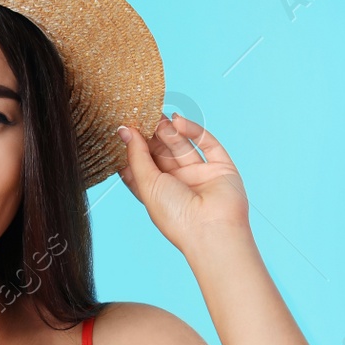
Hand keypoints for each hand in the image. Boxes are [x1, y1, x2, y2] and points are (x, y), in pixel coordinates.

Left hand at [117, 114, 250, 251]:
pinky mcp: (221, 167)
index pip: (142, 166)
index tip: (123, 129)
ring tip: (157, 115)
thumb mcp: (147, 184)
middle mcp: (179, 183)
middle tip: (141, 114)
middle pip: (162, 153)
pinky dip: (193, 131)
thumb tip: (124, 131)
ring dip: (169, 130)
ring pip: (182, 146)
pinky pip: (206, 143)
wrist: (212, 230)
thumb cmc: (176, 216)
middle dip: (151, 134)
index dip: (133, 148)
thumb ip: (136, 156)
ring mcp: (200, 174)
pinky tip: (177, 122)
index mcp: (158, 193)